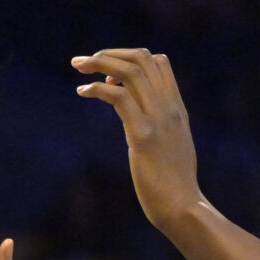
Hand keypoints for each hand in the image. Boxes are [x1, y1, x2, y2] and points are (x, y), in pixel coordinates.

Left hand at [72, 49, 204, 229]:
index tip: (108, 72)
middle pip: (142, 58)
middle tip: (83, 61)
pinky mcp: (143, 135)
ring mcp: (158, 119)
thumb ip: (160, 126)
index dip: (130, 58)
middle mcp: (169, 108)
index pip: (159, 62)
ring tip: (78, 67)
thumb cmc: (173, 183)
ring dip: (99, 62)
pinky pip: (118, 97)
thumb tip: (141, 121)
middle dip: (109, 53)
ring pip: (129, 71)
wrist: (181, 206)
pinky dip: (96, 88)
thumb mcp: (172, 145)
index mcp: (177, 108)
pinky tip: (82, 92)